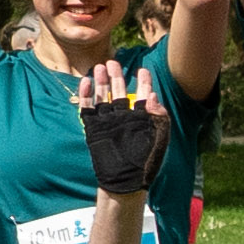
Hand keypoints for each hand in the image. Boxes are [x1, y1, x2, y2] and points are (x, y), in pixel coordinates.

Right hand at [72, 62, 167, 195]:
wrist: (125, 181)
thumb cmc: (146, 162)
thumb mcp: (158, 138)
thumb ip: (158, 116)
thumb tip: (152, 95)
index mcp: (141, 118)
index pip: (142, 94)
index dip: (143, 81)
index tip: (142, 70)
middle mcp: (123, 117)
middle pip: (119, 91)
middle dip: (116, 76)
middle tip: (113, 61)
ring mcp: (107, 122)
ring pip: (103, 96)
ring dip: (101, 82)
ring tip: (100, 67)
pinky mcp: (93, 129)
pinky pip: (88, 109)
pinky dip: (86, 95)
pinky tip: (86, 82)